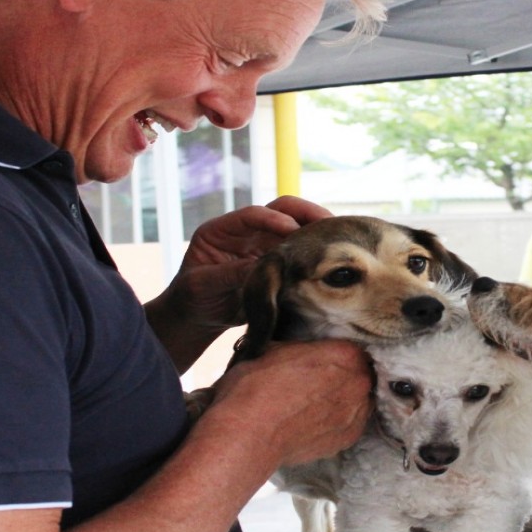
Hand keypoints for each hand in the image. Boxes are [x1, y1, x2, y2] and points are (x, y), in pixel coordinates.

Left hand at [157, 196, 331, 331]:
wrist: (196, 320)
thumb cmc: (191, 300)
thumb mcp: (203, 286)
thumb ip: (231, 273)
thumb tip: (265, 267)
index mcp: (221, 231)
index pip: (252, 215)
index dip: (273, 220)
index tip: (292, 230)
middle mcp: (246, 233)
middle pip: (281, 210)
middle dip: (306, 212)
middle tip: (329, 222)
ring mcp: (263, 246)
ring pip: (296, 228)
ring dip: (317, 230)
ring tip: (340, 238)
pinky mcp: (277, 265)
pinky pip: (300, 252)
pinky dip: (316, 253)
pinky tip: (334, 258)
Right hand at [205, 338, 372, 466]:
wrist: (249, 433)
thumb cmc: (255, 387)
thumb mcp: (274, 350)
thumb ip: (300, 350)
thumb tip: (300, 353)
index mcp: (345, 353)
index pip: (351, 349)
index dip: (336, 356)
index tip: (324, 362)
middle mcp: (358, 382)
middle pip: (359, 375)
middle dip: (343, 378)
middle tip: (319, 384)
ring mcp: (356, 412)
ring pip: (359, 401)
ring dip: (344, 400)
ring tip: (318, 406)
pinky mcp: (348, 439)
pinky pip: (351, 425)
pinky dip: (339, 422)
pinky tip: (318, 423)